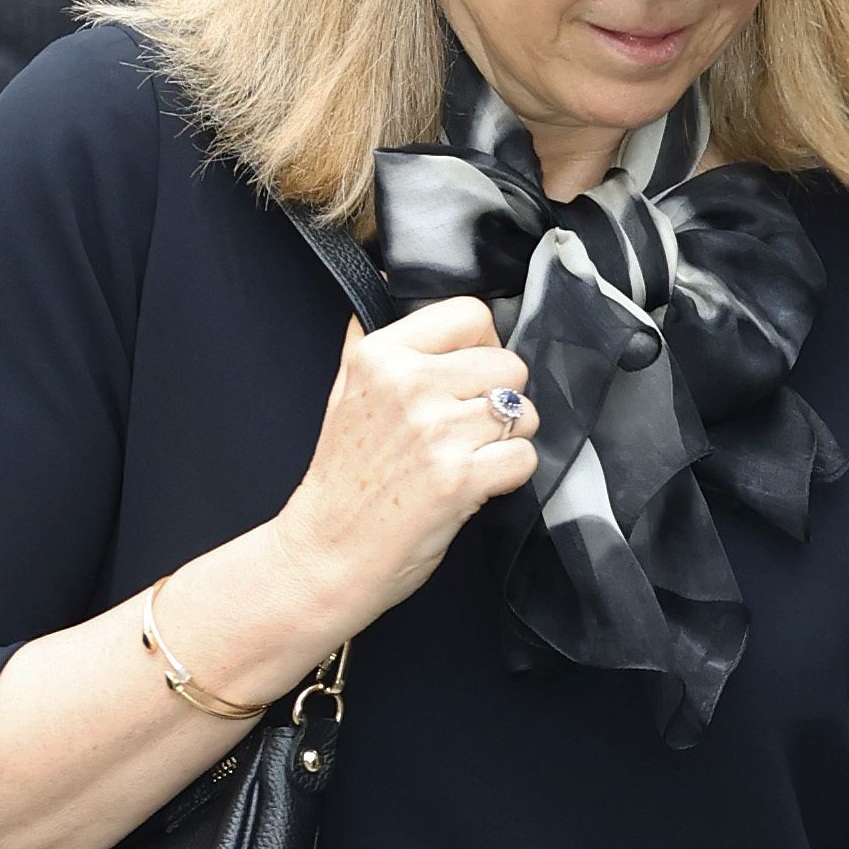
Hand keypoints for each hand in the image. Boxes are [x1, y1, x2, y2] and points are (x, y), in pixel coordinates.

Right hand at [261, 299, 538, 645]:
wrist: (325, 554)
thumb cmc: (340, 483)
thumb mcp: (343, 395)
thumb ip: (374, 348)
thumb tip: (382, 294)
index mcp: (381, 355)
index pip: (471, 314)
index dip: (483, 347)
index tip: (470, 377)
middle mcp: (408, 384)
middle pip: (508, 364)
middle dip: (500, 400)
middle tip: (468, 431)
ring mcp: (435, 430)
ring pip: (522, 411)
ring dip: (506, 440)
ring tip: (468, 459)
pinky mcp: (459, 476)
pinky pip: (524, 456)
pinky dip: (509, 476)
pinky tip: (475, 485)